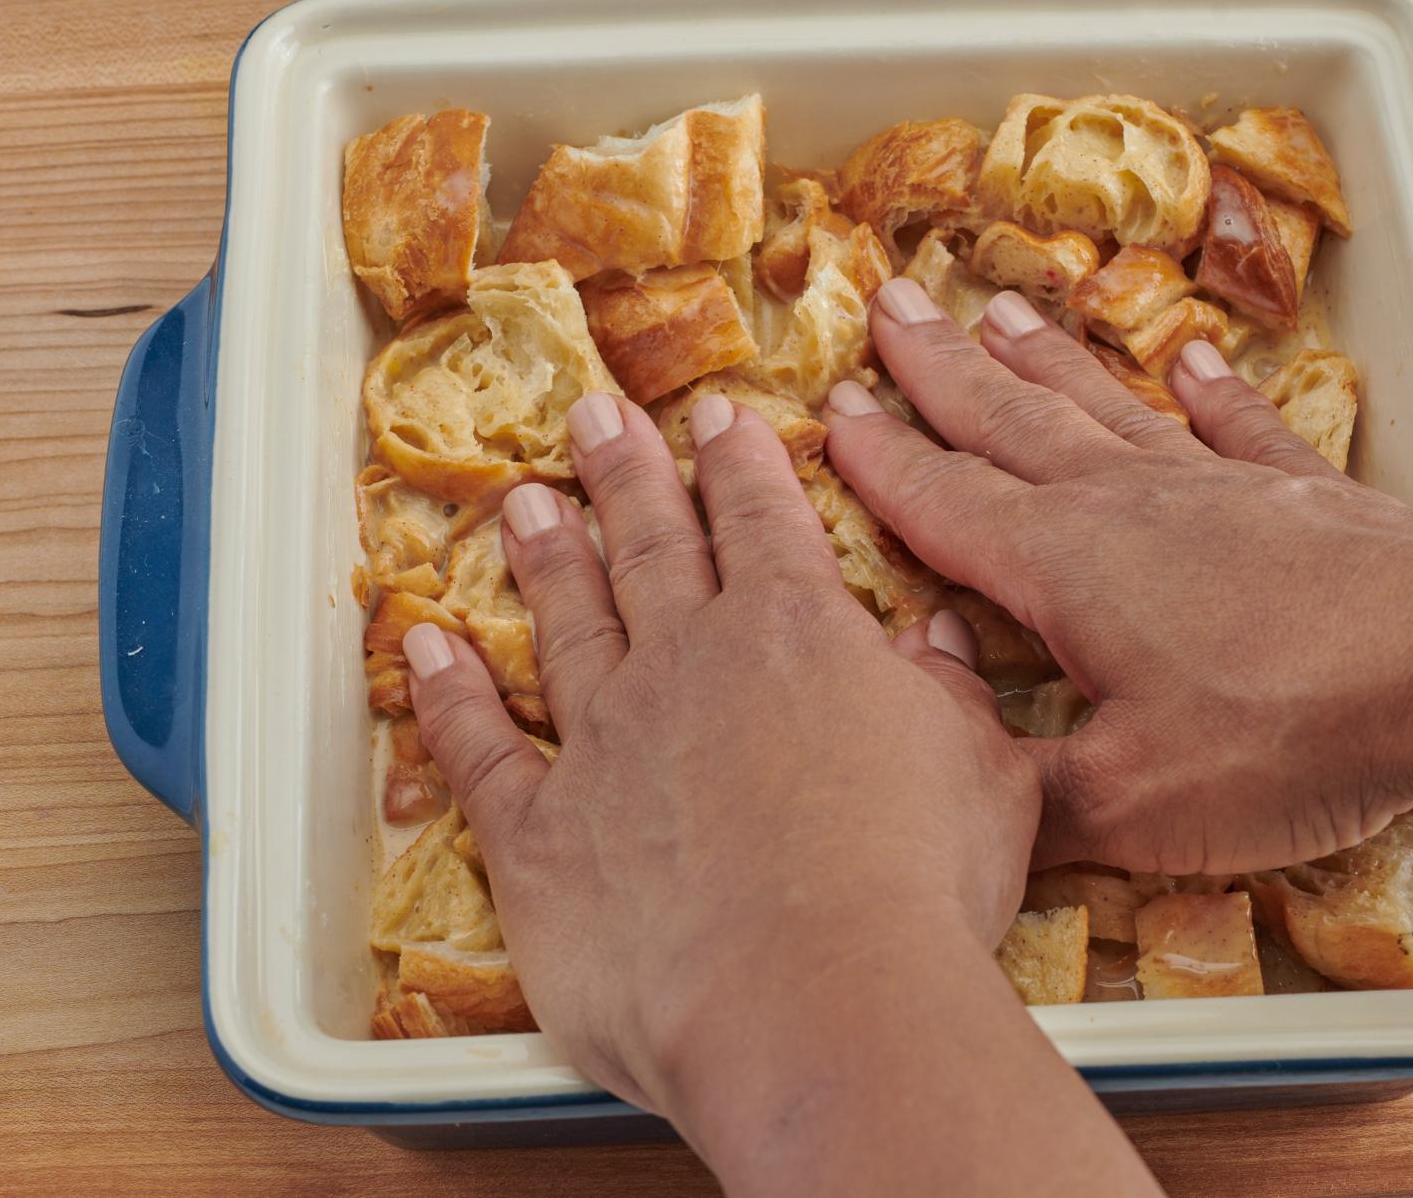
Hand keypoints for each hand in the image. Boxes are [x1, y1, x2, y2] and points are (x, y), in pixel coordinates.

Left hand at [398, 390, 1034, 1116]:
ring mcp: (603, 742)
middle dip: (627, 475)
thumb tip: (936, 638)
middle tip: (597, 415)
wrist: (815, 997)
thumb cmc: (918, 884)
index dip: (737, 463)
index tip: (716, 418)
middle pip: (652, 548)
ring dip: (545, 560)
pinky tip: (430, 650)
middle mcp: (687, 664)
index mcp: (795, 633)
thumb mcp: (981, 770)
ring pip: (565, 624)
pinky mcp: (538, 833)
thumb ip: (951, 694)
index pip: (761, 520)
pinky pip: (481, 750)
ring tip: (525, 503)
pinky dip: (449, 698)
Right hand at [824, 279, 1412, 874]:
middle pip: (1010, 422)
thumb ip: (1029, 801)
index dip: (880, 461)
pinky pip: (1238, 430)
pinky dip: (1209, 393)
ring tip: (995, 307)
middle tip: (888, 303)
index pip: (945, 502)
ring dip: (1045, 359)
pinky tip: (1192, 361)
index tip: (828, 409)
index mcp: (1066, 567)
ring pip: (1105, 407)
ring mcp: (1219, 489)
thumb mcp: (1134, 802)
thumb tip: (952, 802)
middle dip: (939, 368)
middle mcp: (1127, 504)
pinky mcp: (1304, 498)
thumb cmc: (1290, 736)